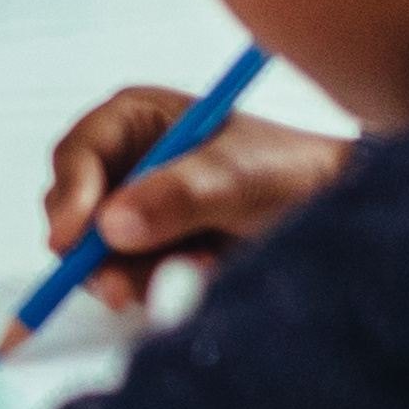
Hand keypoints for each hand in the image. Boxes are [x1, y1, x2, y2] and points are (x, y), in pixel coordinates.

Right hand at [37, 86, 347, 312]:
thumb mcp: (239, 175)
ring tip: (199, 269)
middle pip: (75, 210)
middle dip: (96, 251)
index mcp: (136, 120)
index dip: (70, 196)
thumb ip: (179, 194)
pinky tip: (204, 272)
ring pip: (98, 254)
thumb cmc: (293, 172)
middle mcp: (126, 163)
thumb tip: (112, 225)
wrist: (338, 216)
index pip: (78, 154)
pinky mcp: (152, 253)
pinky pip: (128, 279)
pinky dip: (159, 287)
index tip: (75, 238)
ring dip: (137, 274)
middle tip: (117, 288)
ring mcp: (137, 211)